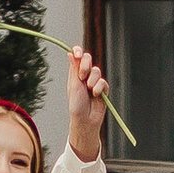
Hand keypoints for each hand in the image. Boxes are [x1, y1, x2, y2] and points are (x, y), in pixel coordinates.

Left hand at [64, 45, 108, 162]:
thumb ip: (75, 68)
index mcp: (74, 74)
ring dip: (92, 80)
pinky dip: (99, 88)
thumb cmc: (76, 104)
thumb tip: (70, 53)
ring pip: (97, 71)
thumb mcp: (74, 84)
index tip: (77, 53)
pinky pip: (103, 82)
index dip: (78, 52)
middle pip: (88, 59)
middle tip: (82, 76)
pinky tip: (96, 95)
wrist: (86, 120)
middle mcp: (84, 76)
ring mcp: (94, 82)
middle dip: (86, 65)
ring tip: (89, 90)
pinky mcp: (103, 89)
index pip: (77, 57)